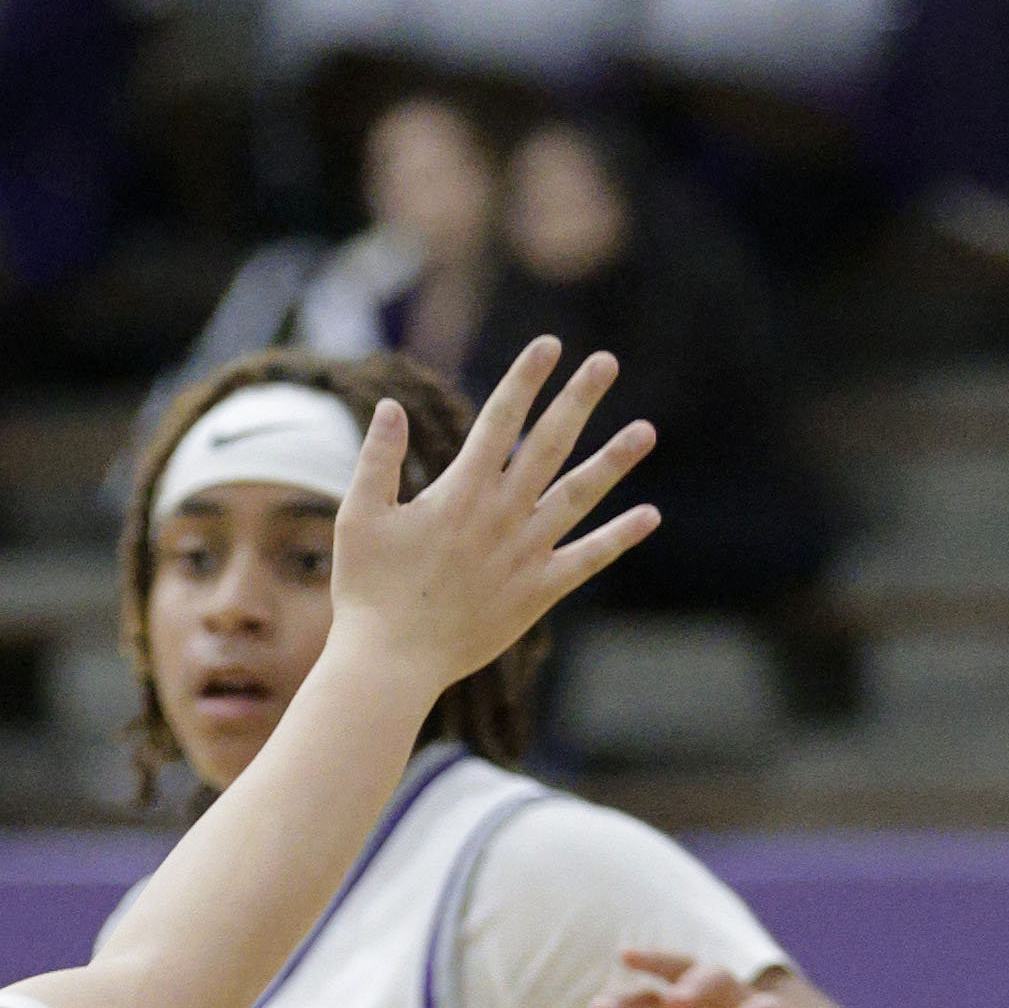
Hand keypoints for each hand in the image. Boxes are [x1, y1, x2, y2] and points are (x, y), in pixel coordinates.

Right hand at [327, 336, 658, 691]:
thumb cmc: (368, 591)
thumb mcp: (359, 518)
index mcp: (460, 493)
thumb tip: (390, 406)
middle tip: (606, 362)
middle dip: (578, 400)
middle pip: (548, 445)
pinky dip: (619, 538)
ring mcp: (524, 553)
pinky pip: (587, 559)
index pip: (499, 421)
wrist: (391, 662)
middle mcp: (501, 515)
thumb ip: (378, 460)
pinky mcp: (537, 592)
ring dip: (614, 462)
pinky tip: (649, 515)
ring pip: (578, 496)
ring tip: (646, 431)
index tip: (549, 345)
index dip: (525, 380)